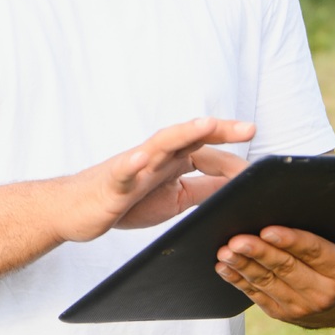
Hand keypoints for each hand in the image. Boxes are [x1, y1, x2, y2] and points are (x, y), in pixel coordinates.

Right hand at [54, 118, 253, 242]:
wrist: (76, 209)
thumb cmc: (125, 201)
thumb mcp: (175, 199)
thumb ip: (204, 190)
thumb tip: (237, 189)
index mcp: (172, 162)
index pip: (207, 152)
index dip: (233, 160)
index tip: (258, 172)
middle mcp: (156, 157)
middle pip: (190, 137)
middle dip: (218, 131)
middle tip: (249, 128)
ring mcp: (134, 166)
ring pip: (160, 144)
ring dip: (182, 133)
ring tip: (205, 125)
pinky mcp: (113, 182)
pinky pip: (123, 170)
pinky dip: (133, 163)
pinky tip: (142, 158)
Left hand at [216, 220, 334, 327]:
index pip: (314, 251)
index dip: (290, 241)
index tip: (267, 231)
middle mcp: (326, 293)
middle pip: (286, 268)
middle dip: (259, 253)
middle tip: (236, 240)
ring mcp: (303, 307)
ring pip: (268, 283)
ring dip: (243, 266)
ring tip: (225, 251)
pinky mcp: (284, 314)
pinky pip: (257, 296)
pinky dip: (239, 281)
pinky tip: (225, 268)